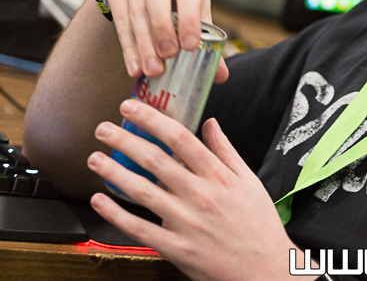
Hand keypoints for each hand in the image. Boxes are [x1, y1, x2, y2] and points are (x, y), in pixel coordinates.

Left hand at [88, 100, 297, 280]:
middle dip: (125, 140)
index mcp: (219, 176)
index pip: (180, 138)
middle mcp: (200, 195)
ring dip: (114, 172)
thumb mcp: (250, 181)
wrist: (264, 268)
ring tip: (96, 158)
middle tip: (104, 129)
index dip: (153, 119)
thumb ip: (226, 151)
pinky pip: (138, 227)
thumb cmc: (258, 225)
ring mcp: (185, 222)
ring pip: (141, 191)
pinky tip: (99, 200)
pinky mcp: (175, 247)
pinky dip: (115, 213)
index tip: (134, 108)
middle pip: (155, 160)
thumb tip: (210, 124)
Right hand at [101, 0, 226, 81]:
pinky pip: (118, 16)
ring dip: (142, 43)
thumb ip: (207, 30)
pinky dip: (127, 43)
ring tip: (150, 70)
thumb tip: (221, 74)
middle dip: (161, 30)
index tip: (190, 46)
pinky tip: (134, 64)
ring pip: (134, 9)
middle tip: (167, 58)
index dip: (188, 18)